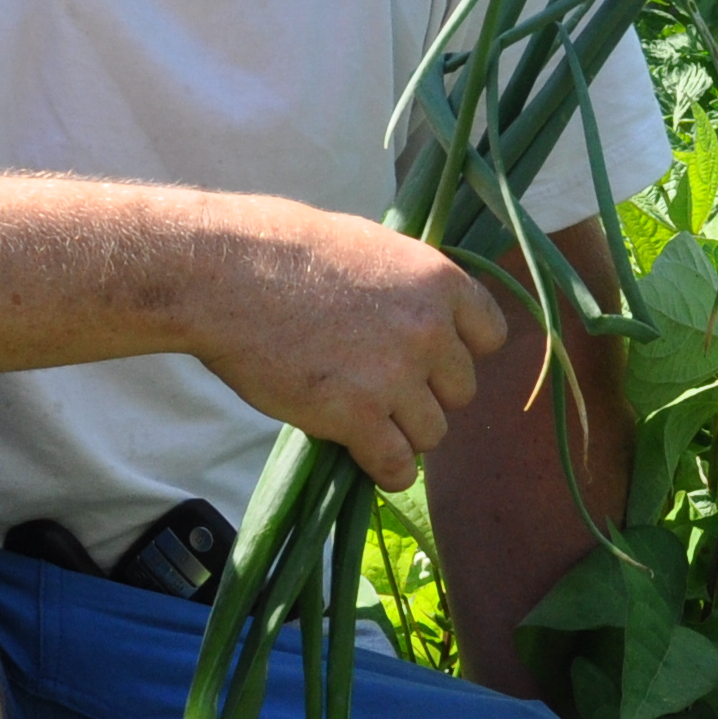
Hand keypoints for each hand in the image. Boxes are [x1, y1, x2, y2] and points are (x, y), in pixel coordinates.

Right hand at [179, 197, 511, 487]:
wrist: (227, 274)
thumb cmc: (283, 251)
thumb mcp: (368, 248)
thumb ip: (406, 286)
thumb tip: (422, 312)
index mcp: (438, 280)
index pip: (490, 335)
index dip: (459, 352)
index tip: (429, 359)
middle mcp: (429, 329)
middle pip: (460, 390)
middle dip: (426, 394)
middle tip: (381, 389)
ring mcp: (397, 376)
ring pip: (432, 433)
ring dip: (401, 433)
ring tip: (363, 420)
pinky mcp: (359, 416)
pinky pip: (397, 465)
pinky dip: (386, 470)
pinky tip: (367, 460)